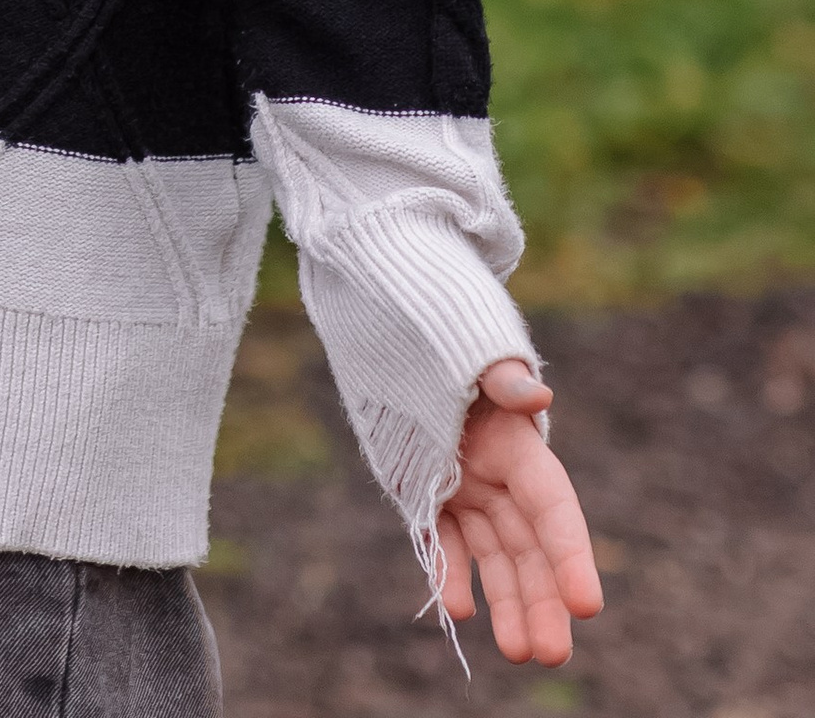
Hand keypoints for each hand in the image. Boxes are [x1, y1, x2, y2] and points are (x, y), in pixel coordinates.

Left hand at [434, 357, 603, 665]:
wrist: (399, 332)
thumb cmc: (441, 335)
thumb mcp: (472, 352)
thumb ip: (503, 377)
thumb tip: (536, 393)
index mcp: (519, 445)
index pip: (553, 509)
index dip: (572, 556)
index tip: (588, 606)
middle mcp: (500, 476)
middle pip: (531, 548)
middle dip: (544, 601)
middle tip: (553, 654)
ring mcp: (468, 489)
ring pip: (496, 558)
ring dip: (509, 603)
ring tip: (518, 652)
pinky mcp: (435, 495)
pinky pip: (448, 543)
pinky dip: (452, 575)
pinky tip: (458, 611)